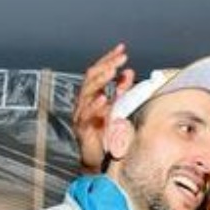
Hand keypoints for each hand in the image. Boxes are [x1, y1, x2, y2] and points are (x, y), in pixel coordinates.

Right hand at [71, 43, 134, 171]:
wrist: (99, 159)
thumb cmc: (107, 134)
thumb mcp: (117, 107)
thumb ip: (122, 91)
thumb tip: (128, 72)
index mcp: (92, 94)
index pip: (98, 71)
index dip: (109, 59)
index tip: (121, 50)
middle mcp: (84, 101)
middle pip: (91, 77)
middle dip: (106, 65)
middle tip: (120, 58)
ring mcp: (81, 113)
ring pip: (87, 91)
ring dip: (100, 80)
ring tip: (112, 71)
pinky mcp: (82, 128)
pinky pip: (86, 114)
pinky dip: (95, 106)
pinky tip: (103, 99)